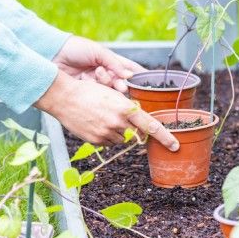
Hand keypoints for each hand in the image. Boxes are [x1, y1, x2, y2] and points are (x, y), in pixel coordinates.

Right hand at [36, 72, 178, 150]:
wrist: (64, 97)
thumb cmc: (89, 91)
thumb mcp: (113, 95)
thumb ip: (127, 108)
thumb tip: (139, 121)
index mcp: (125, 108)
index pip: (151, 126)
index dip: (165, 137)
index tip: (174, 146)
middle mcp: (118, 123)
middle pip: (136, 135)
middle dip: (134, 131)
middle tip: (122, 120)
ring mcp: (106, 133)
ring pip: (122, 139)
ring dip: (118, 132)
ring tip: (103, 118)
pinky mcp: (96, 141)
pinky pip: (108, 142)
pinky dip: (106, 136)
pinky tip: (95, 123)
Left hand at [52, 36, 144, 92]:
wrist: (51, 54)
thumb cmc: (75, 48)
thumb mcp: (98, 52)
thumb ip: (114, 63)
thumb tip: (129, 76)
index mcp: (109, 62)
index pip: (128, 70)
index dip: (137, 78)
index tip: (146, 84)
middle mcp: (104, 73)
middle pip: (120, 84)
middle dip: (120, 84)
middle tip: (121, 86)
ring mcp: (94, 84)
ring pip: (109, 91)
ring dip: (107, 85)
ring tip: (99, 76)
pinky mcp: (85, 92)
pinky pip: (96, 96)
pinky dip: (96, 91)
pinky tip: (91, 84)